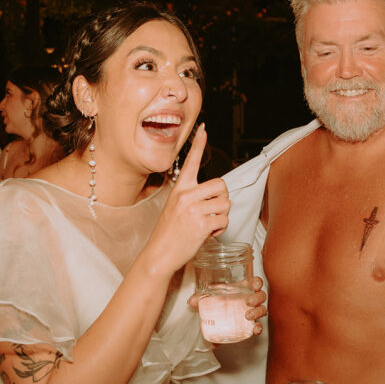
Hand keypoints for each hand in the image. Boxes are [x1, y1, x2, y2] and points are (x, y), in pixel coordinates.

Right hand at [147, 125, 229, 273]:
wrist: (159, 254)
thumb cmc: (168, 233)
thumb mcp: (175, 208)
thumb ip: (192, 198)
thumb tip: (214, 195)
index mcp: (180, 189)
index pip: (191, 161)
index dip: (199, 144)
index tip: (203, 129)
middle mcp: (187, 195)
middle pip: (222, 185)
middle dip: (222, 200)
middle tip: (211, 211)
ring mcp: (194, 209)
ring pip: (225, 204)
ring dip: (221, 216)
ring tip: (206, 224)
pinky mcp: (202, 224)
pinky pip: (224, 220)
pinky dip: (220, 229)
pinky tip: (207, 233)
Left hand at [188, 275, 266, 335]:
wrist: (215, 322)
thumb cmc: (216, 303)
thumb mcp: (208, 299)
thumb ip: (200, 299)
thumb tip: (191, 300)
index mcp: (242, 289)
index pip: (254, 282)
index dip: (257, 282)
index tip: (255, 284)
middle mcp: (249, 299)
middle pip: (260, 295)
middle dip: (257, 298)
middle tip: (247, 302)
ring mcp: (251, 312)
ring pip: (262, 309)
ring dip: (258, 312)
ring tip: (247, 316)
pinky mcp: (249, 325)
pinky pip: (258, 326)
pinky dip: (258, 328)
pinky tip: (255, 329)